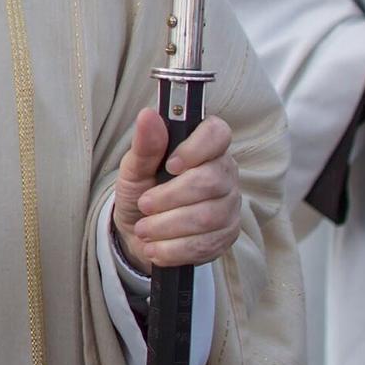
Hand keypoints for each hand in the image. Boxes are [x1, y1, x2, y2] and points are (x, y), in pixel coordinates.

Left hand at [111, 110, 240, 274]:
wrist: (140, 233)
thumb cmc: (142, 190)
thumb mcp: (134, 167)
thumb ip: (145, 144)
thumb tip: (148, 115)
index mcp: (205, 146)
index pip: (217, 133)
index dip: (196, 148)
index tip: (170, 165)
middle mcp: (225, 172)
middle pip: (211, 181)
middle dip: (171, 197)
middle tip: (144, 205)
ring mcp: (229, 205)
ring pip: (208, 216)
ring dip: (168, 226)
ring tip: (144, 230)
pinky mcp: (227, 235)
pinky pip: (206, 244)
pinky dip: (174, 249)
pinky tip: (155, 248)